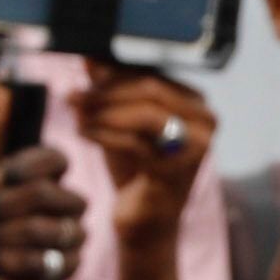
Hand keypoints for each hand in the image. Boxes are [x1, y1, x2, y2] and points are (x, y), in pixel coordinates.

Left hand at [0, 129, 88, 279]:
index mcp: (44, 179)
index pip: (56, 159)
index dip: (32, 165)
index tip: (6, 176)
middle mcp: (65, 205)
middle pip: (49, 193)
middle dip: (10, 204)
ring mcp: (71, 235)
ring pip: (51, 228)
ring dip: (10, 236)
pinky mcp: (67, 267)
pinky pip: (49, 259)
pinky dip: (18, 261)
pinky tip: (0, 262)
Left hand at [75, 68, 218, 242]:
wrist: (147, 223)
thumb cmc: (136, 169)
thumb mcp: (122, 122)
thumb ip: (111, 91)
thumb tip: (91, 57)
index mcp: (196, 104)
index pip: (154, 74)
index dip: (115, 70)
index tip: (83, 70)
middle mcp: (205, 122)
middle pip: (150, 89)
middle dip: (106, 90)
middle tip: (73, 94)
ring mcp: (197, 147)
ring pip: (144, 114)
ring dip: (103, 111)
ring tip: (76, 114)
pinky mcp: (178, 170)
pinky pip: (135, 142)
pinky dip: (104, 134)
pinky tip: (83, 133)